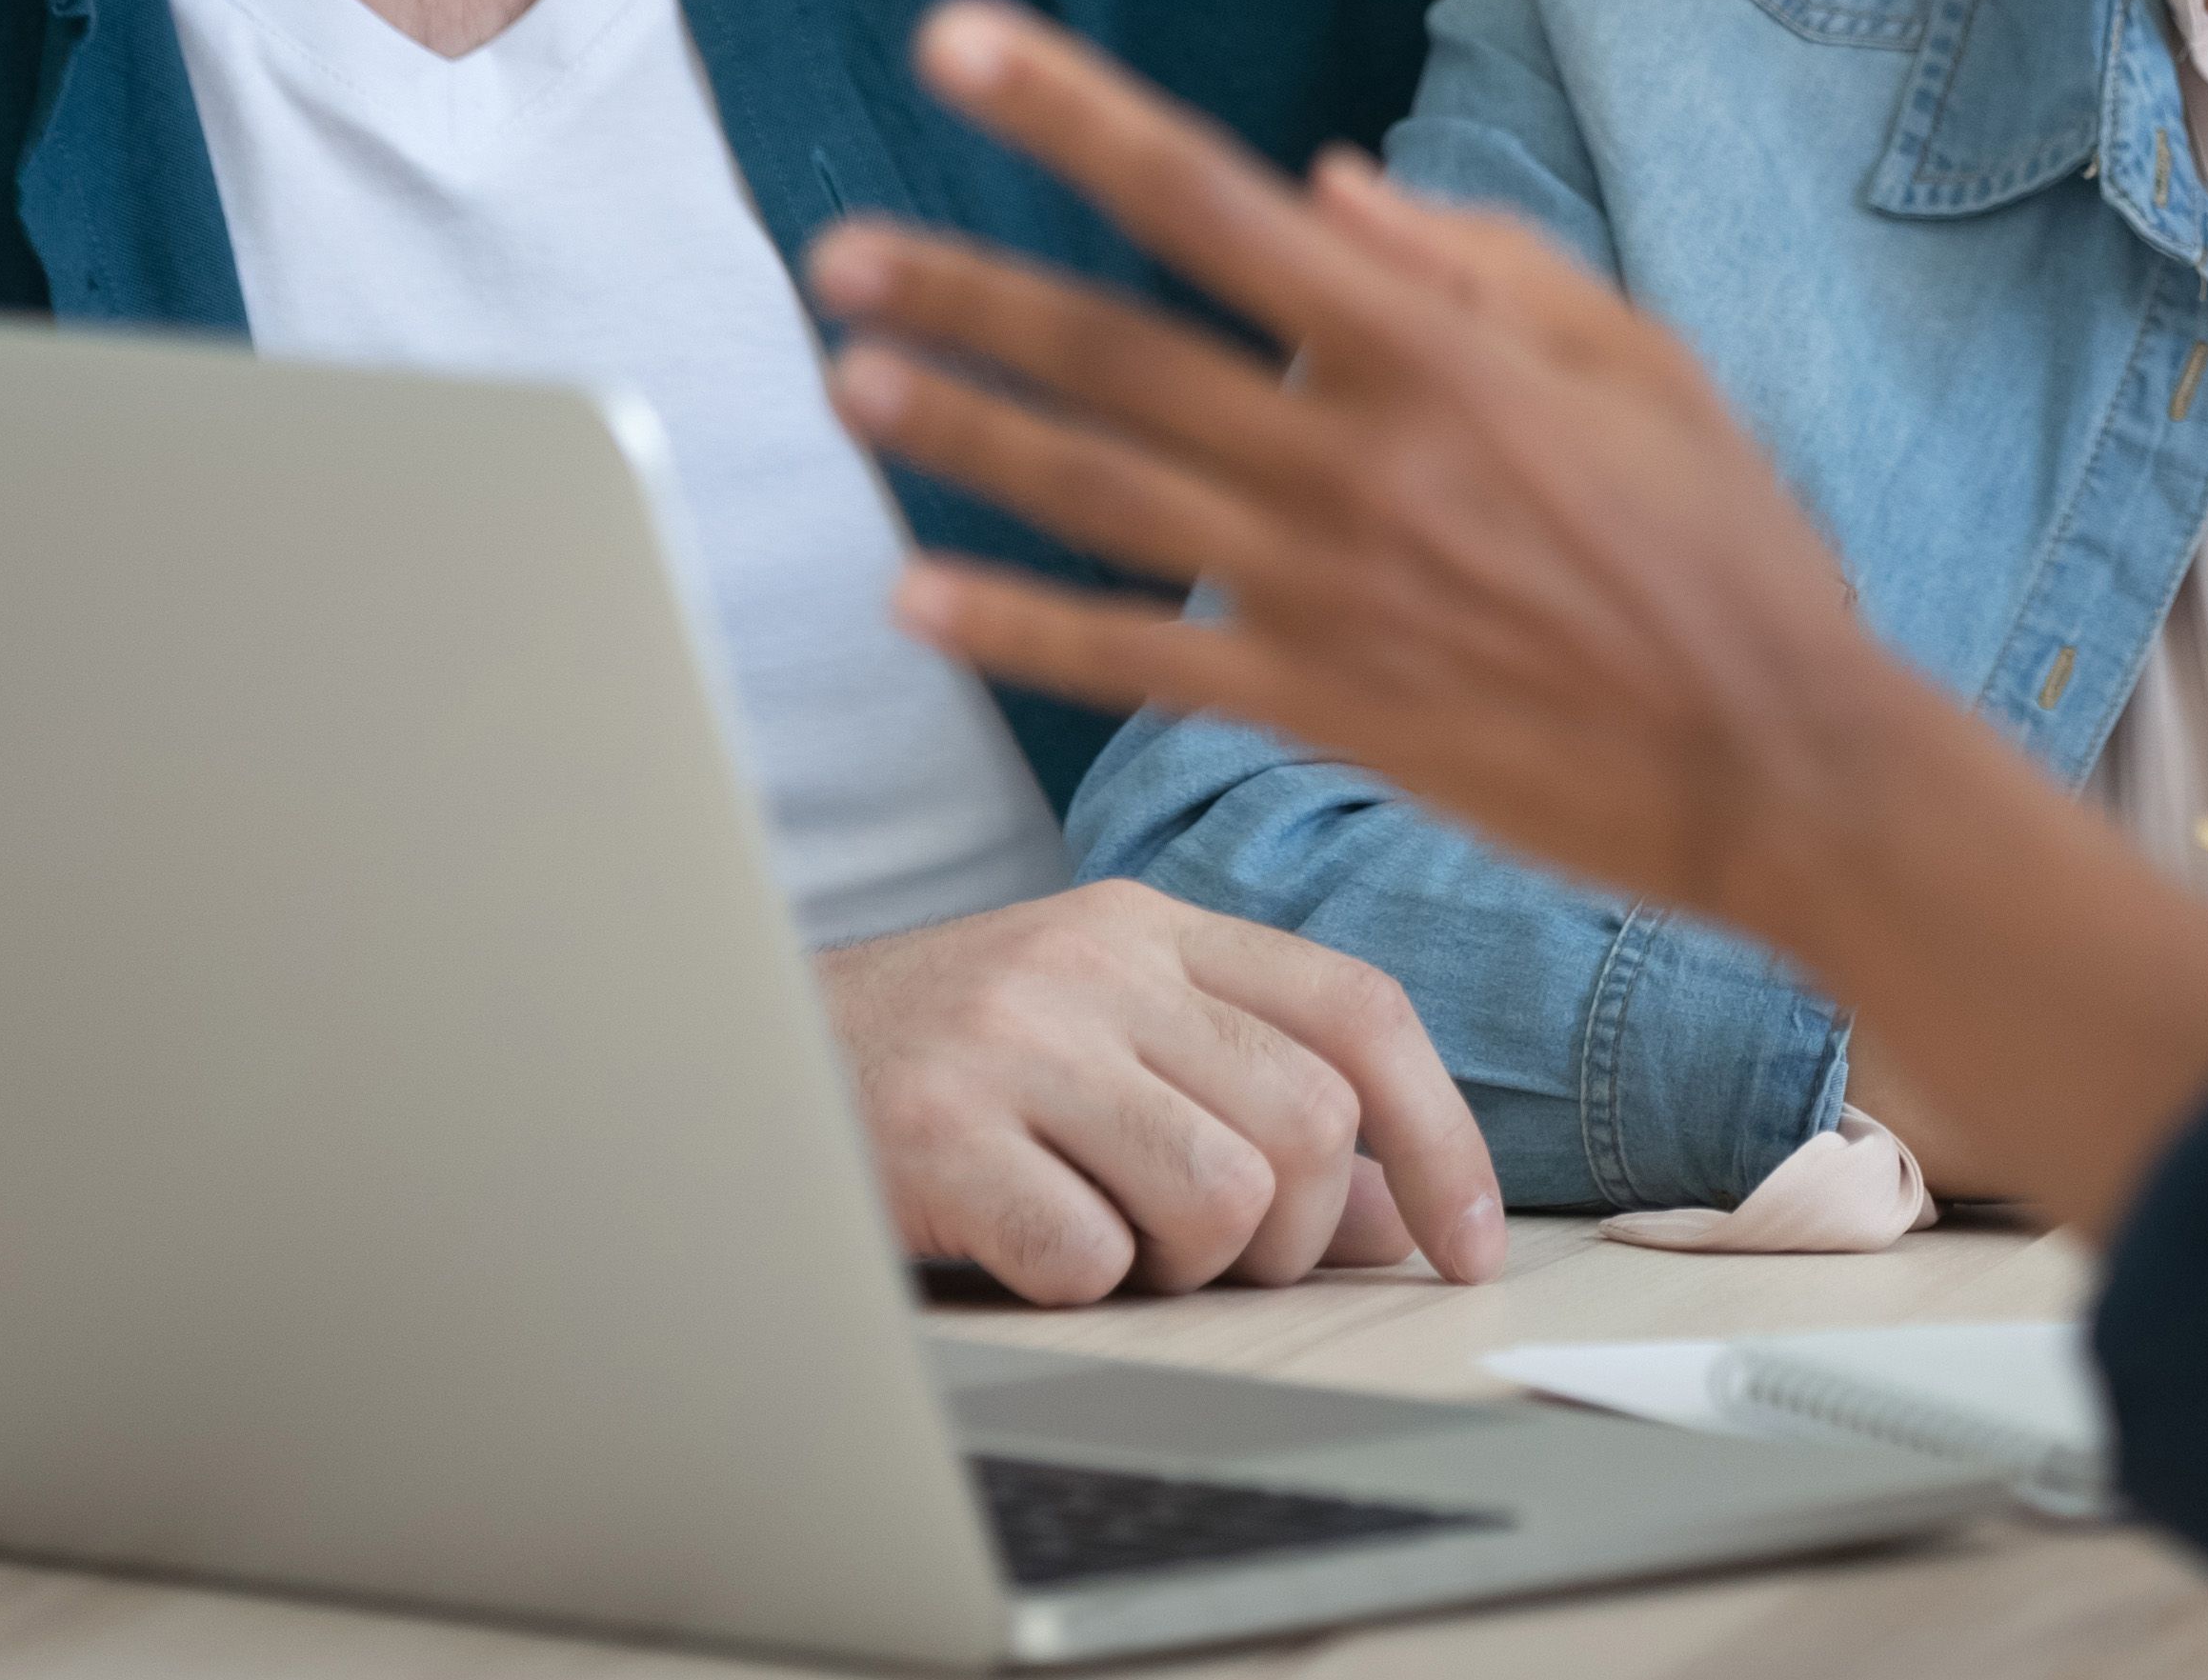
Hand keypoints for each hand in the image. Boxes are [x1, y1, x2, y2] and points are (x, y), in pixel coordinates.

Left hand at [811, 7, 1895, 941]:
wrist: (1777, 761)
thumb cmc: (1723, 540)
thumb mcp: (1633, 353)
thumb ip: (1476, 255)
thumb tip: (1321, 179)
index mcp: (1431, 346)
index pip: (1212, 197)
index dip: (1073, 114)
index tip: (960, 45)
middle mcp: (1356, 457)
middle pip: (1119, 352)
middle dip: (966, 293)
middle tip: (839, 250)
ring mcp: (1327, 591)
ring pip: (1104, 496)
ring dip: (964, 440)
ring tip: (847, 384)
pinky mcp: (1320, 707)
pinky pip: (1137, 664)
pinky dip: (1019, 632)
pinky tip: (916, 600)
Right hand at [816, 878, 1505, 1302]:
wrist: (737, 1050)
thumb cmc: (950, 1065)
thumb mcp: (1107, 1036)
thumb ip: (1251, 1092)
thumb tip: (1397, 1211)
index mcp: (1157, 923)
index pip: (1360, 1010)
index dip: (1440, 1133)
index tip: (1470, 1243)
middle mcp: (1097, 961)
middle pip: (1307, 1122)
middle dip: (1290, 1231)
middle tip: (1215, 1252)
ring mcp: (1016, 1040)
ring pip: (1219, 1199)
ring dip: (1186, 1265)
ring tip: (1108, 1236)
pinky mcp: (939, 1135)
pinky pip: (1090, 1261)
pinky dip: (1076, 1285)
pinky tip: (1017, 1244)